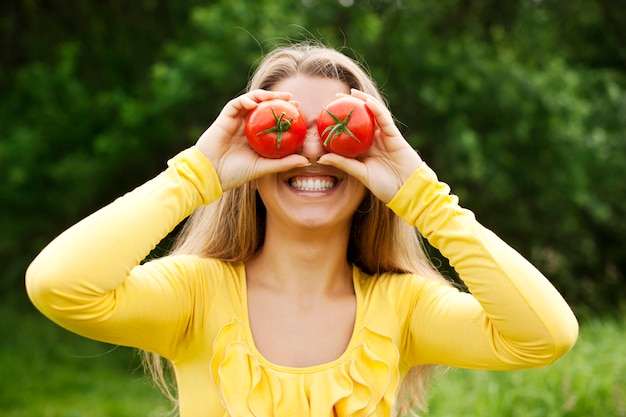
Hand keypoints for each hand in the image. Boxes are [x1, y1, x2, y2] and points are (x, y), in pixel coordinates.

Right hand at [195, 90, 309, 190]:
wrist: (210, 174)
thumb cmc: (235, 173)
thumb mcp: (263, 168)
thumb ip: (283, 163)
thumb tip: (306, 161)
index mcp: (256, 137)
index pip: (273, 120)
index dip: (285, 113)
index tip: (299, 110)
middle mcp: (247, 127)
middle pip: (263, 107)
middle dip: (277, 99)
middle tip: (291, 98)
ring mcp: (236, 121)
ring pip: (251, 101)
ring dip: (263, 95)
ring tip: (275, 96)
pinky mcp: (224, 118)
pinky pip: (236, 104)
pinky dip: (245, 100)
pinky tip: (254, 102)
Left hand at [318, 89, 422, 202]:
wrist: (407, 190)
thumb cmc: (384, 185)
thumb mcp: (360, 173)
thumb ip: (343, 164)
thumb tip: (320, 158)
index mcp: (364, 149)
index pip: (350, 131)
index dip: (339, 122)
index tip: (325, 114)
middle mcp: (374, 140)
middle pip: (361, 119)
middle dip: (350, 106)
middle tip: (334, 97)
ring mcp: (384, 136)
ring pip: (373, 114)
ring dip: (363, 101)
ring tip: (351, 92)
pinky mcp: (394, 135)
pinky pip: (384, 119)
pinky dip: (376, 109)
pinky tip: (367, 101)